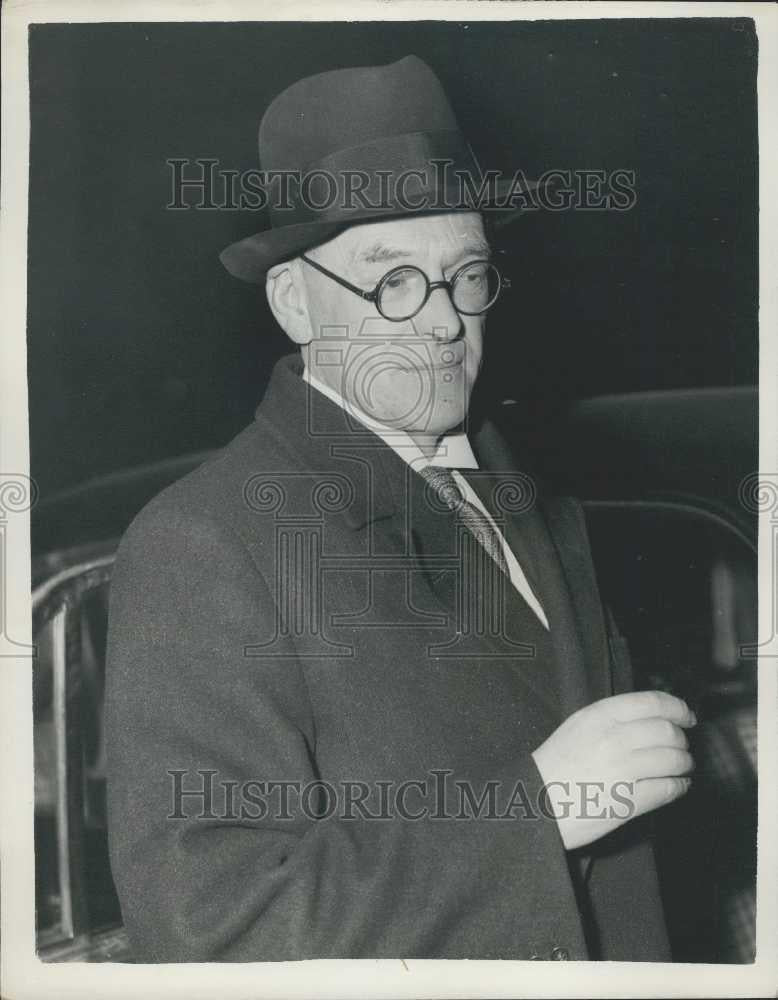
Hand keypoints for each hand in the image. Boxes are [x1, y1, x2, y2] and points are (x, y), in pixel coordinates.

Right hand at [531, 691, 695, 849]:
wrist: (535, 804)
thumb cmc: (555, 765)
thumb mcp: (577, 727)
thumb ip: (612, 718)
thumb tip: (652, 718)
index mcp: (599, 716)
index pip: (652, 703)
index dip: (677, 708)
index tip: (687, 716)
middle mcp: (614, 739)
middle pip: (668, 732)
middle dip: (681, 740)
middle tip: (682, 747)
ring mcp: (623, 770)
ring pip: (674, 760)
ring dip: (684, 763)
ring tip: (682, 768)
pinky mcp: (629, 801)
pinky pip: (669, 789)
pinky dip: (680, 786)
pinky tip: (678, 785)